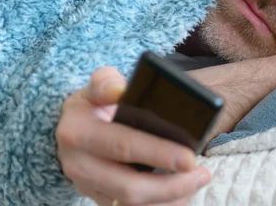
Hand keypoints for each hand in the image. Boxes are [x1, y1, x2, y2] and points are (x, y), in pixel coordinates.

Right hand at [56, 67, 210, 205]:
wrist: (73, 128)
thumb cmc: (94, 104)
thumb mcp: (95, 85)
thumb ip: (106, 81)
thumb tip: (119, 90)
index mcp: (78, 132)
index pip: (123, 145)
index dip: (158, 154)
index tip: (189, 158)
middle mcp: (78, 165)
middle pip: (128, 187)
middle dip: (171, 186)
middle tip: (202, 174)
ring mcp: (87, 187)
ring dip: (168, 199)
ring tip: (195, 184)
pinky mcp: (98, 199)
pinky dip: (159, 205)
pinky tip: (181, 195)